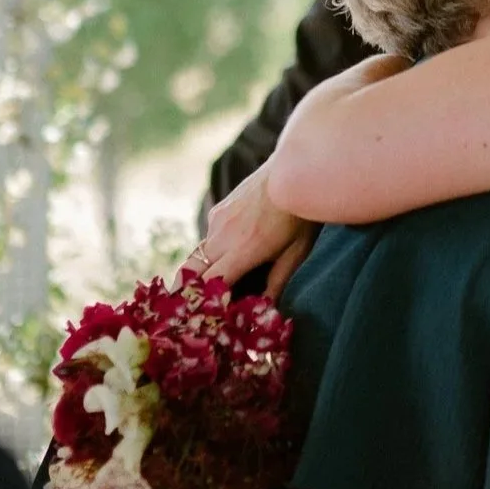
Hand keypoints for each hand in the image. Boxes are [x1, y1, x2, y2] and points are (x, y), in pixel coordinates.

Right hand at [183, 161, 317, 296]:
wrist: (294, 172)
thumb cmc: (300, 217)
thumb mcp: (295, 254)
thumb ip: (276, 282)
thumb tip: (265, 309)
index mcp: (243, 250)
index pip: (210, 284)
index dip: (203, 302)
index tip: (203, 316)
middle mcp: (223, 236)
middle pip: (190, 271)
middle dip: (188, 291)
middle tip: (190, 307)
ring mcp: (218, 221)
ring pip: (197, 254)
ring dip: (200, 271)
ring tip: (210, 286)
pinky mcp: (218, 210)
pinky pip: (208, 237)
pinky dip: (212, 251)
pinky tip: (229, 255)